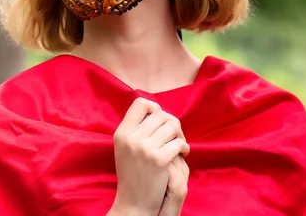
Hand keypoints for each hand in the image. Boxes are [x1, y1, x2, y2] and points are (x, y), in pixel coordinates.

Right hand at [108, 98, 188, 215]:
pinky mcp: (159, 159)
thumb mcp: (125, 147)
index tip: (159, 120)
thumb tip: (155, 109)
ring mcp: (144, 147)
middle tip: (174, 136)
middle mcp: (131, 137)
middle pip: (160, 113)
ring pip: (172, 125)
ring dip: (180, 134)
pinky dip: (184, 147)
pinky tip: (182, 154)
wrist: (134, 202)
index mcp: (121, 132)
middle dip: (171, 123)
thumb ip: (135, 129)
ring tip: (179, 145)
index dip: (154, 107)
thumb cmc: (132, 174)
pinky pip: (179, 142)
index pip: (140, 103)